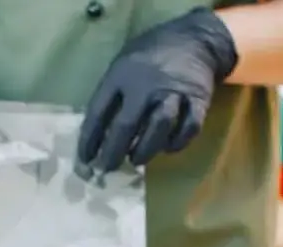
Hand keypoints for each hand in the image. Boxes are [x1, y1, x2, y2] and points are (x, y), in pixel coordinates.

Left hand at [78, 7, 238, 172]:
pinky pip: (189, 128)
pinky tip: (167, 147)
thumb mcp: (122, 64)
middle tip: (106, 169)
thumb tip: (97, 135)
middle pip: (127, 125)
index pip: (98, 112)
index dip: (89, 139)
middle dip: (113, 153)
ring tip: (136, 159)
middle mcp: (147, 86)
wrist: (194, 40)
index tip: (84, 160)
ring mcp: (174, 93)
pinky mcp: (198, 101)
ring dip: (145, 149)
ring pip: (159, 127)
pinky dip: (177, 142)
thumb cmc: (150, 55)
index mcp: (123, 75)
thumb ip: (111, 94)